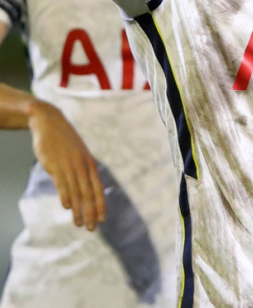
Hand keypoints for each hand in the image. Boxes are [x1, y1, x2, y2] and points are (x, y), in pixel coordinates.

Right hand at [28, 101, 105, 230]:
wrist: (50, 122)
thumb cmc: (64, 141)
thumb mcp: (76, 155)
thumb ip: (80, 170)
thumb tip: (80, 186)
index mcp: (90, 164)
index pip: (98, 189)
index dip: (101, 204)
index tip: (103, 219)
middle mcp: (83, 166)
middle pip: (90, 194)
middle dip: (92, 212)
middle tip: (93, 228)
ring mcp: (70, 166)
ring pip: (77, 192)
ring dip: (79, 210)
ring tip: (80, 224)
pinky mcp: (56, 165)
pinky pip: (63, 183)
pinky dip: (66, 195)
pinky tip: (68, 207)